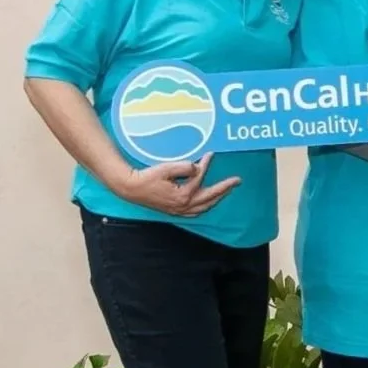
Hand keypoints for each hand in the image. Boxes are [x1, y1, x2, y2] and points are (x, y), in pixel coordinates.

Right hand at [115, 153, 238, 216]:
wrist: (131, 188)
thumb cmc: (147, 177)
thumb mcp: (166, 168)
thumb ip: (184, 167)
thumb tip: (197, 167)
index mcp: (183, 195)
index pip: (200, 178)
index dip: (206, 165)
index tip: (211, 154)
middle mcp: (184, 206)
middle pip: (210, 197)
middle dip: (225, 188)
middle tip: (237, 181)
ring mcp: (180, 210)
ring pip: (205, 207)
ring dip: (218, 198)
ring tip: (227, 190)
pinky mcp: (175, 211)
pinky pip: (196, 212)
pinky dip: (205, 206)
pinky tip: (209, 203)